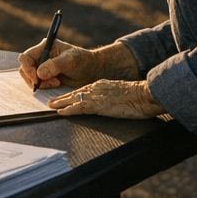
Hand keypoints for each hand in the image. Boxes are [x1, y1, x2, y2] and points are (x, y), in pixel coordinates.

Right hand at [17, 39, 138, 90]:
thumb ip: (55, 65)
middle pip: (25, 68)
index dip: (28, 69)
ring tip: (56, 82)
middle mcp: (41, 56)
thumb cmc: (83, 61)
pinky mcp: (46, 77)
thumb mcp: (71, 60)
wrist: (92, 70)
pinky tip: (57, 84)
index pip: (26, 57)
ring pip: (30, 77)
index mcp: (45, 47)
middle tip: (51, 82)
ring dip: (41, 83)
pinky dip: (44, 86)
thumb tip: (39, 73)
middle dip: (35, 78)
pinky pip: (38, 83)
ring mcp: (43, 67)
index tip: (37, 79)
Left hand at [48, 79, 169, 119]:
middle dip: (63, 97)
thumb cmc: (141, 97)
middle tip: (51, 101)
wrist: (146, 95)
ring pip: (73, 98)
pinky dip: (68, 110)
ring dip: (61, 103)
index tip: (65, 96)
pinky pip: (78, 107)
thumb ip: (116, 96)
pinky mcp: (98, 105)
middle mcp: (97, 88)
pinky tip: (60, 112)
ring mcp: (97, 96)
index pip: (84, 88)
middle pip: (76, 92)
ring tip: (50, 105)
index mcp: (104, 84)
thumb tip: (115, 103)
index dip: (73, 93)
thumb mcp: (125, 94)